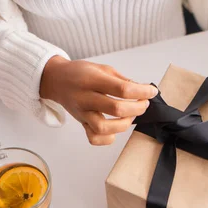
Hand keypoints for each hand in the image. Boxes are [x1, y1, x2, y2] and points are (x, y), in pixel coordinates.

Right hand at [40, 56, 157, 144]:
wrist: (56, 80)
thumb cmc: (80, 73)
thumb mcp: (101, 68)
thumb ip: (121, 80)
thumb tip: (140, 90)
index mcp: (92, 80)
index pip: (122, 89)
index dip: (141, 92)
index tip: (151, 91)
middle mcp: (86, 98)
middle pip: (116, 109)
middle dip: (136, 108)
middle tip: (143, 104)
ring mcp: (82, 113)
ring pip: (104, 128)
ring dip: (124, 124)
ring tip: (130, 116)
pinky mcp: (81, 123)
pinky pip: (94, 138)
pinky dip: (107, 138)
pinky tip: (114, 130)